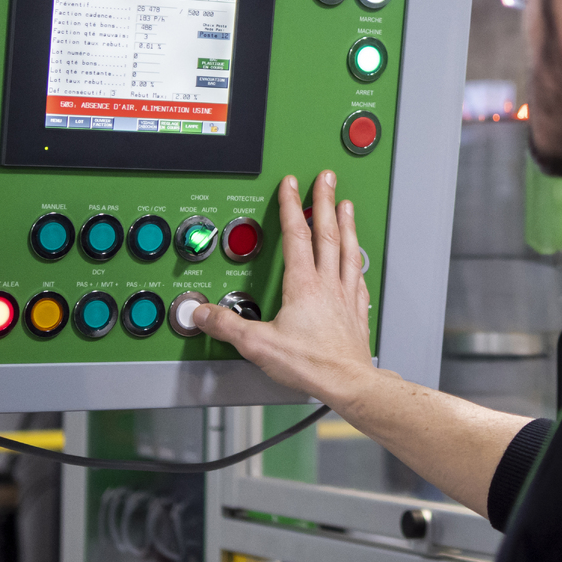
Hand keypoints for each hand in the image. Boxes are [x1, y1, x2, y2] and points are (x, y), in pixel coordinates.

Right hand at [192, 170, 377, 406]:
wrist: (347, 383)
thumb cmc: (311, 364)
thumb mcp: (258, 345)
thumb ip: (228, 326)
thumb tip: (204, 313)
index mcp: (303, 285)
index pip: (296, 234)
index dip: (291, 205)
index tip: (290, 184)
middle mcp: (327, 284)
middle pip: (326, 233)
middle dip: (324, 201)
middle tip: (327, 178)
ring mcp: (345, 295)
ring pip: (347, 249)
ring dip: (346, 223)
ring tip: (345, 205)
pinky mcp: (356, 311)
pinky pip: (357, 276)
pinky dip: (356, 260)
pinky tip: (358, 257)